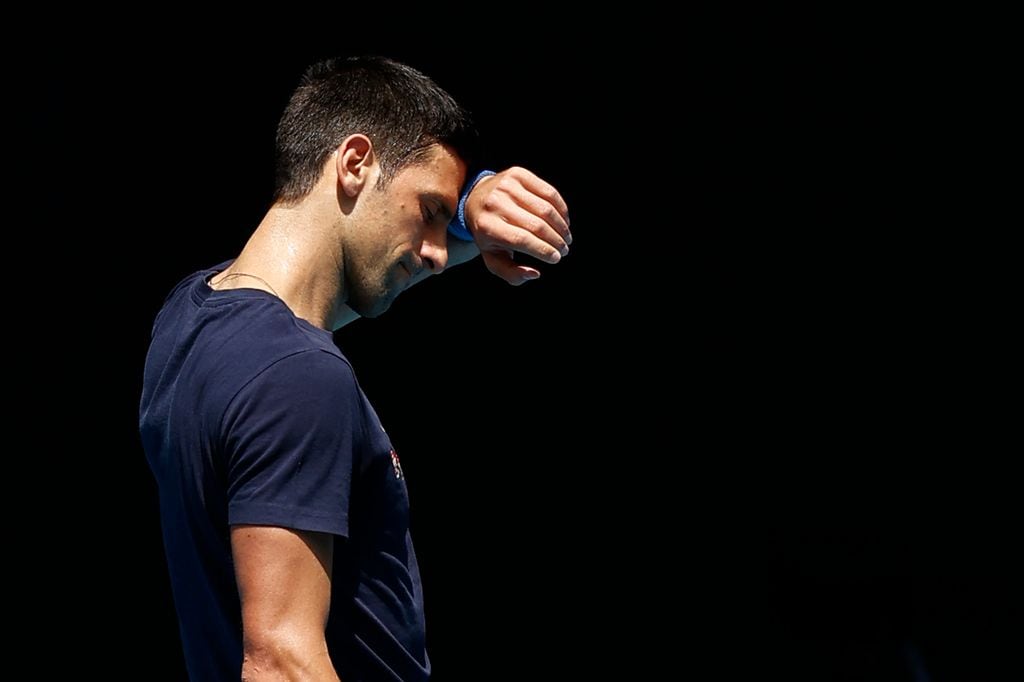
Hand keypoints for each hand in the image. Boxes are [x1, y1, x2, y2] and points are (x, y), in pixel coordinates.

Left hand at [464, 167, 571, 284]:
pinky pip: (548, 192)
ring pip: (545, 209)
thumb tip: (535, 274)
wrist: (475, 199)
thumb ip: (511, 274)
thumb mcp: (493, 258)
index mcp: (487, 226)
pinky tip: (564, 221)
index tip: (557, 258)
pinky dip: (561, 208)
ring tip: (566, 237)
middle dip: (556, 241)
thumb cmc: (488, 235)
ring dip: (561, 226)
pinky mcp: (519, 174)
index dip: (544, 250)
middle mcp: (495, 203)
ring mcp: (507, 186)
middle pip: (536, 225)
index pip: (522, 240)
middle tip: (564, 250)